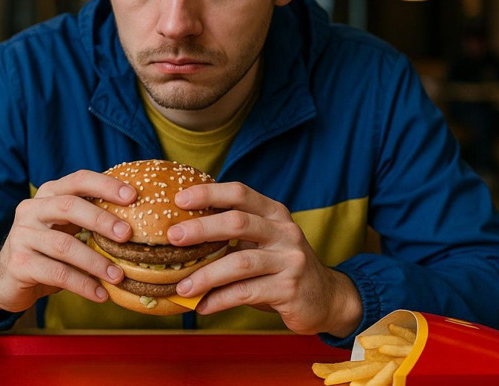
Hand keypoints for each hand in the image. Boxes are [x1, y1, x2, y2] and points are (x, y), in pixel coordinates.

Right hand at [0, 170, 135, 316]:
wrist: (6, 278)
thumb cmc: (48, 250)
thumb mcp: (67, 228)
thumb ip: (91, 220)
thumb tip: (141, 223)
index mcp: (49, 194)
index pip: (78, 180)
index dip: (105, 185)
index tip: (133, 195)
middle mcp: (32, 209)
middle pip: (69, 206)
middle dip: (102, 219)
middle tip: (128, 235)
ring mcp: (22, 235)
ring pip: (64, 245)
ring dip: (95, 261)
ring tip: (119, 276)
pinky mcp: (18, 263)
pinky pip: (56, 273)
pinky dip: (82, 284)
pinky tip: (100, 294)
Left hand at [167, 182, 362, 336]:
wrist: (326, 298)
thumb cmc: (281, 266)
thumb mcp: (264, 241)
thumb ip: (233, 235)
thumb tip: (180, 236)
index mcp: (274, 213)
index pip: (240, 193)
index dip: (209, 193)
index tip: (179, 199)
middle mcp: (284, 231)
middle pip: (239, 222)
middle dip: (202, 228)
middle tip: (172, 237)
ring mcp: (290, 260)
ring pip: (240, 262)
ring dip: (206, 275)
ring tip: (182, 287)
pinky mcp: (290, 289)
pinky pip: (246, 293)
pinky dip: (219, 299)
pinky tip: (202, 305)